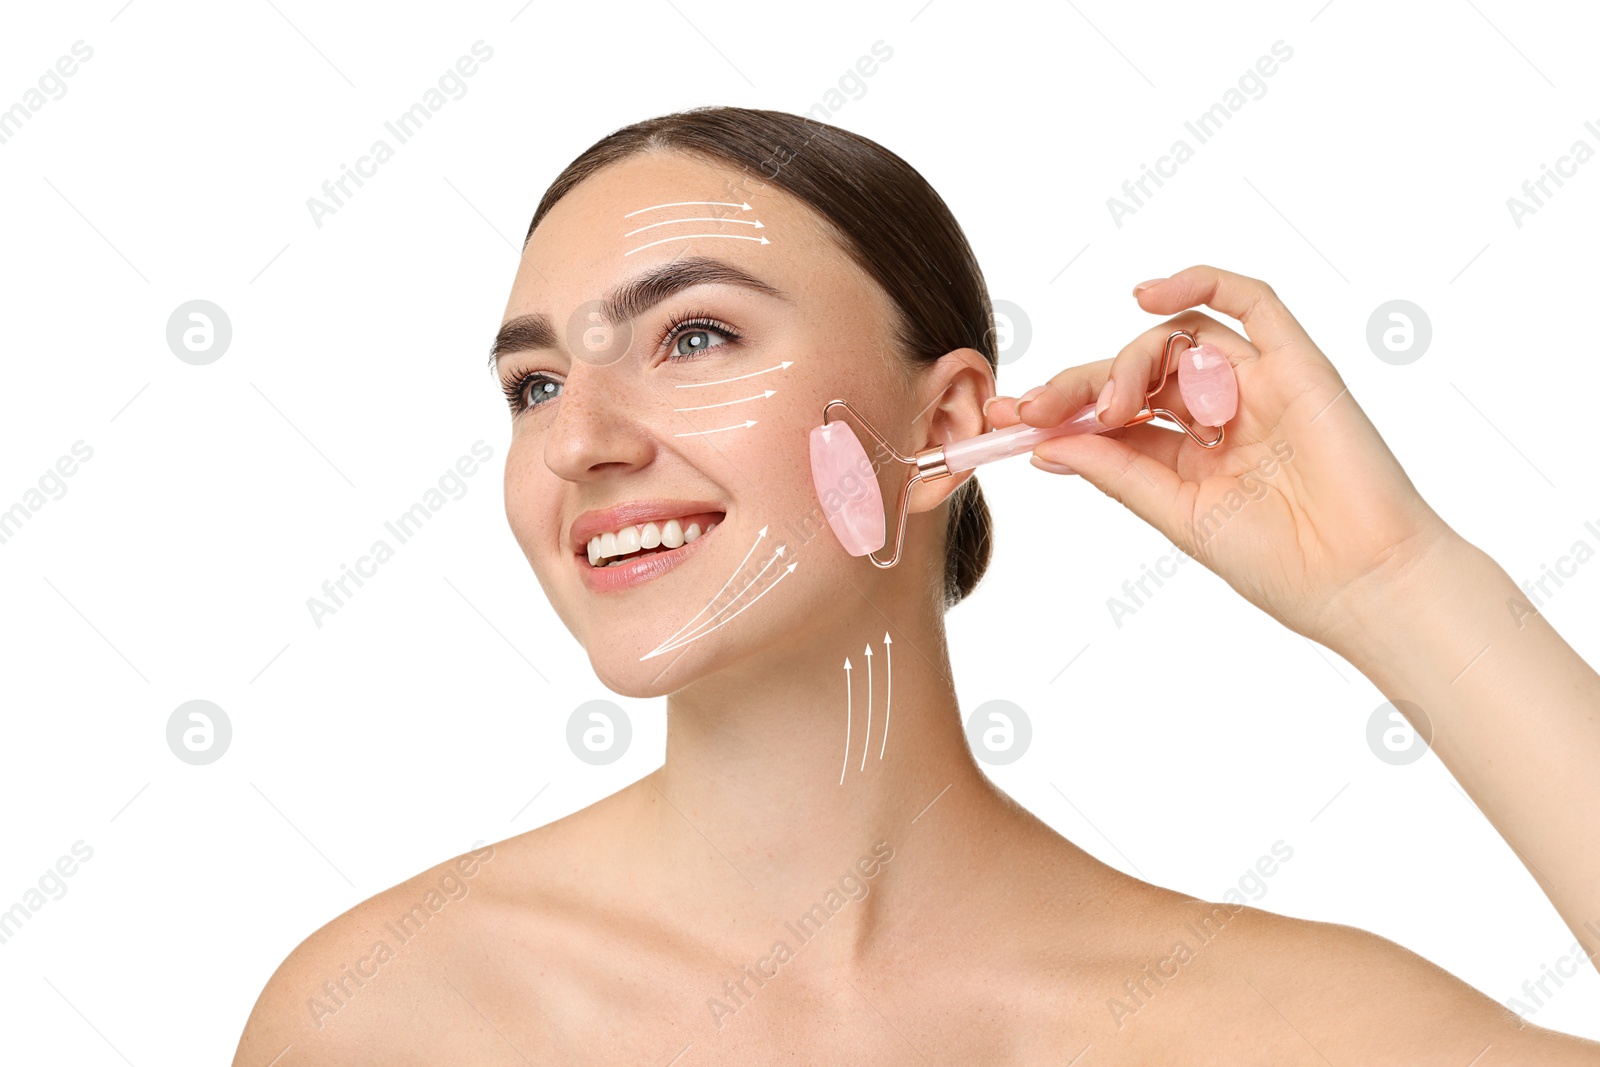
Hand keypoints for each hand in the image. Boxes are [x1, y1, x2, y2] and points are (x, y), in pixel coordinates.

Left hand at [985, 264, 1459, 650]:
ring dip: (1130, 362)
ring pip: (1179, 340)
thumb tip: (1044, 445)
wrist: (1363, 582)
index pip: (1112, 415)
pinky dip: (1200, 282)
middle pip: (1137, 371)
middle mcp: (1220, 413)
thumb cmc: (1281, 563)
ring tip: (1113, 405)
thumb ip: (1116, 472)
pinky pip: (1251, 301)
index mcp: (1189, 455)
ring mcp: (1260, 385)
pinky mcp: (1300, 364)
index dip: (1058, 410)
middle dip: (1078, 384)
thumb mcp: (1177, 515)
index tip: (1004, 418)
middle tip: (1033, 408)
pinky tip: (1147, 296)